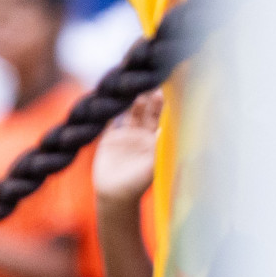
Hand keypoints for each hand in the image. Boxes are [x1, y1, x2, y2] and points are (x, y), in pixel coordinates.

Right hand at [94, 90, 161, 205]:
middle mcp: (143, 134)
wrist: (115, 196)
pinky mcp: (109, 137)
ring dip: (133, 99)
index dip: (164, 104)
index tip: (166, 89)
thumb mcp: (152, 165)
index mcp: (157, 140)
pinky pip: (110, 119)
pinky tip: (112, 94)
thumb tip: (166, 131)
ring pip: (131, 111)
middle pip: (148, 110)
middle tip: (151, 80)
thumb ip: (158, 148)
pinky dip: (111, 108)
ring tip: (135, 85)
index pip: (163, 118)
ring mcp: (126, 134)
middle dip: (150, 97)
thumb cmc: (138, 184)